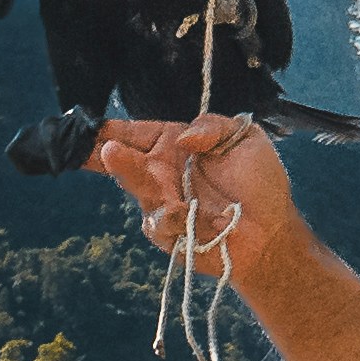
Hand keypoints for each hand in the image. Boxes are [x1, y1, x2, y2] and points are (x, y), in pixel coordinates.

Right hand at [89, 113, 292, 268]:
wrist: (272, 232)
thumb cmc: (259, 184)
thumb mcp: (244, 138)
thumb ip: (213, 126)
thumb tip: (184, 138)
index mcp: (171, 146)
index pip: (133, 134)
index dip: (110, 130)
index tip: (87, 125)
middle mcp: (159, 174)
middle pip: (120, 160)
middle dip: (100, 149)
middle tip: (92, 137)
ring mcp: (160, 205)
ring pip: (137, 188)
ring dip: (127, 172)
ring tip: (112, 154)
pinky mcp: (167, 235)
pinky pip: (158, 223)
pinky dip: (169, 217)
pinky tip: (184, 212)